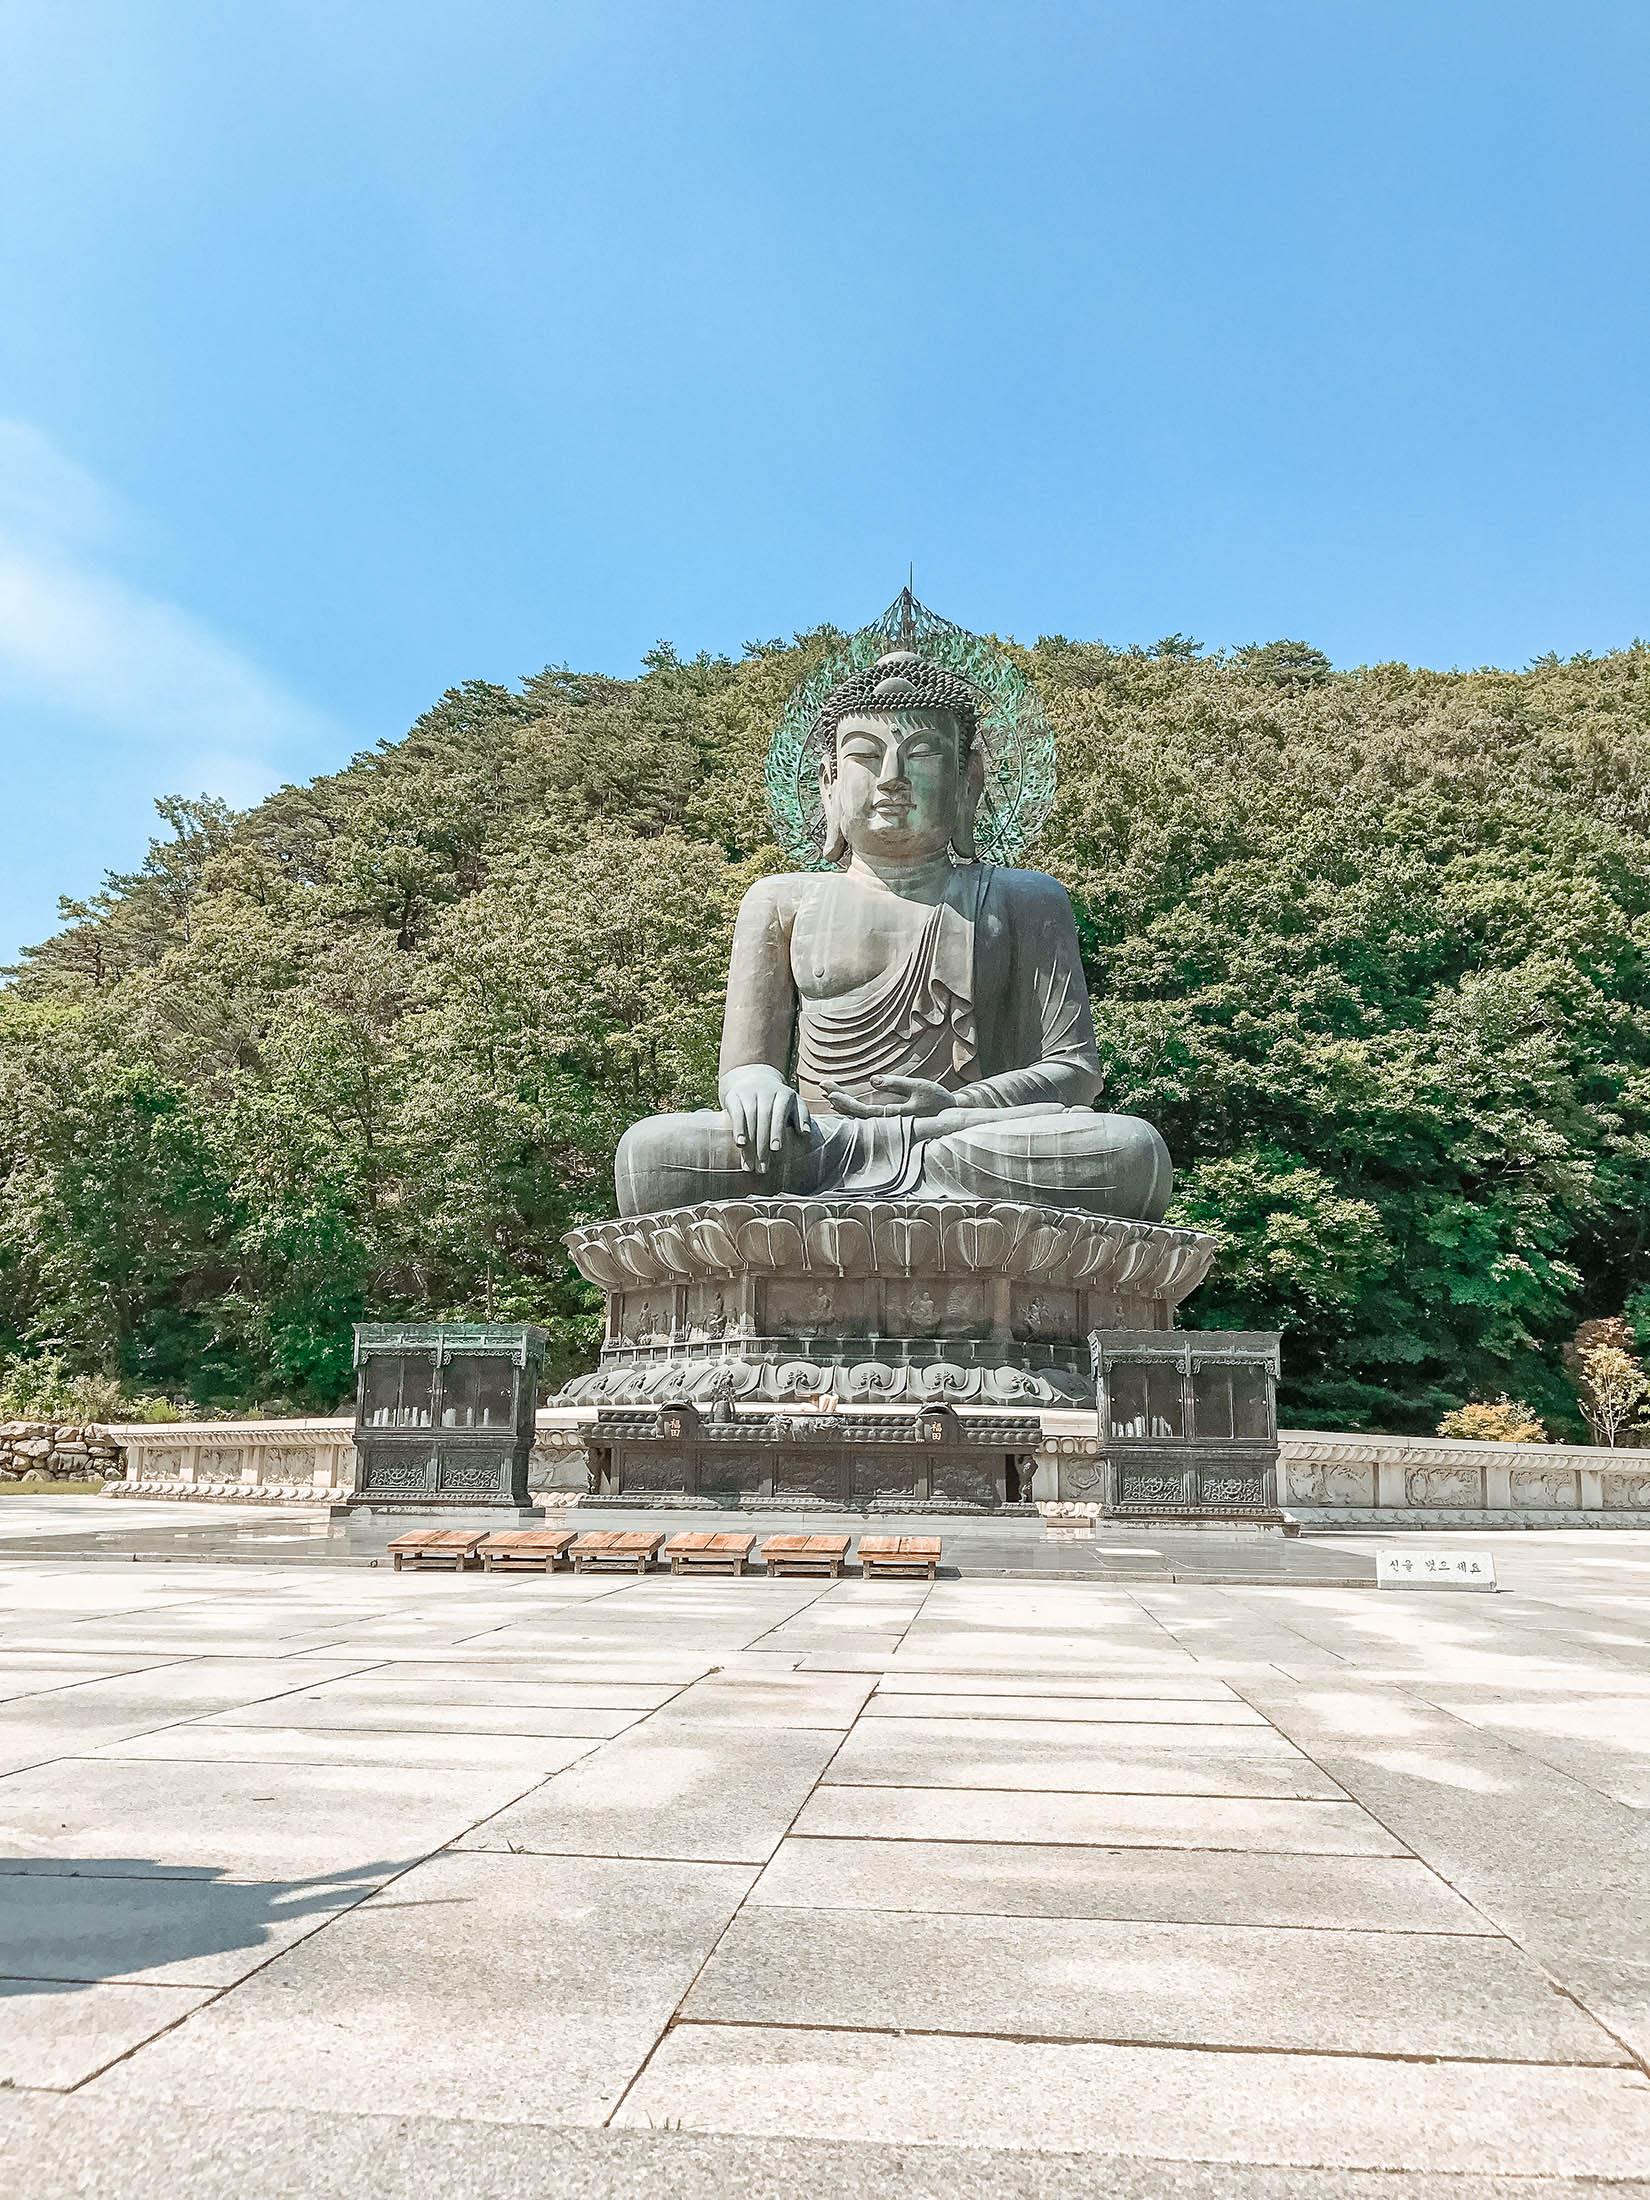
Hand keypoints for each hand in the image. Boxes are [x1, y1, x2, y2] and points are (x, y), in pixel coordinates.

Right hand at [721, 1067, 811, 1170]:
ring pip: (749, 1120)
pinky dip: (738, 1130)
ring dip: (750, 1144)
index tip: (776, 1149)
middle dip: (762, 1146)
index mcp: (784, 1095)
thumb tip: (805, 1133)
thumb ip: (802, 1117)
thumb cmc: (779, 1100)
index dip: (777, 1131)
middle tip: (762, 1168)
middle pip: (764, 1121)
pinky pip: (737, 1114)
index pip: (780, 1114)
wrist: (754, 1078)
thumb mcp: (794, 1104)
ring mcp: (749, 1093)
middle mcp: (767, 1092)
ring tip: (750, 1165)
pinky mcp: (734, 1097)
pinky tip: (740, 1144)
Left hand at [825, 1074, 955, 1119]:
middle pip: (855, 1114)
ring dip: (843, 1103)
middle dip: (839, 1099)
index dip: (844, 1102)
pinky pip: (865, 1116)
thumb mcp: (918, 1087)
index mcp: (892, 1117)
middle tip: (823, 1085)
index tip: (829, 1091)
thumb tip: (872, 1080)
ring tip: (828, 1091)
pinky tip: (842, 1102)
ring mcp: (887, 1123)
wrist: (953, 1114)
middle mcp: (887, 1124)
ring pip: (859, 1116)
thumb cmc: (937, 1100)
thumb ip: (895, 1084)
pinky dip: (852, 1108)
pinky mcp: (889, 1119)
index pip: (860, 1111)